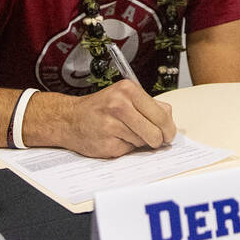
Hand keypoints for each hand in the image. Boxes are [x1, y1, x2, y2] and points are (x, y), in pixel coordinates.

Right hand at [29, 79, 176, 157]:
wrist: (69, 119)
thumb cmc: (100, 108)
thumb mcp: (124, 97)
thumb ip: (148, 106)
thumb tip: (169, 122)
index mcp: (128, 90)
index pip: (162, 114)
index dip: (168, 128)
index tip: (168, 134)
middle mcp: (120, 105)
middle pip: (156, 131)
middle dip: (159, 139)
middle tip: (156, 140)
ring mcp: (112, 124)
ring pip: (144, 142)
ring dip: (139, 142)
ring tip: (124, 133)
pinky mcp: (107, 142)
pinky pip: (129, 150)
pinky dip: (125, 147)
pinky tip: (114, 138)